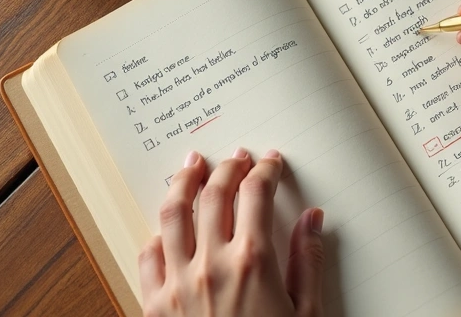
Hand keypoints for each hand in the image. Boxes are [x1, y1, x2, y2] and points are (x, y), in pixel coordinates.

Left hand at [138, 148, 324, 316]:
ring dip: (183, 183)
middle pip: (213, 194)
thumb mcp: (306, 313)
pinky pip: (148, 255)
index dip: (264, 171)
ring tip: (192, 167)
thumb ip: (307, 261)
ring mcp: (177, 283)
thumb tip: (312, 221)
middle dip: (227, 168)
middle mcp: (210, 264)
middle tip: (236, 159)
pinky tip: (167, 226)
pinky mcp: (153, 305)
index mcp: (253, 262)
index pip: (255, 195)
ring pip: (172, 214)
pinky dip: (158, 233)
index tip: (269, 164)